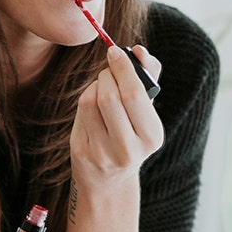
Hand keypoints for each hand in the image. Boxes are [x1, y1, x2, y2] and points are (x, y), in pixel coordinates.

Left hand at [70, 45, 163, 189]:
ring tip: (103, 87)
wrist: (110, 180)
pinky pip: (80, 113)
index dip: (123, 68)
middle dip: (107, 75)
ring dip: (95, 86)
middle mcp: (128, 148)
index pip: (134, 95)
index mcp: (152, 136)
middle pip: (110, 96)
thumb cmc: (132, 134)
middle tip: (109, 68)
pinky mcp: (82, 152)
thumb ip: (148, 78)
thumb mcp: (146, 113)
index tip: (115, 51)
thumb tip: (140, 51)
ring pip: (91, 101)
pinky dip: (86, 100)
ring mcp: (102, 153)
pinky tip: (93, 105)